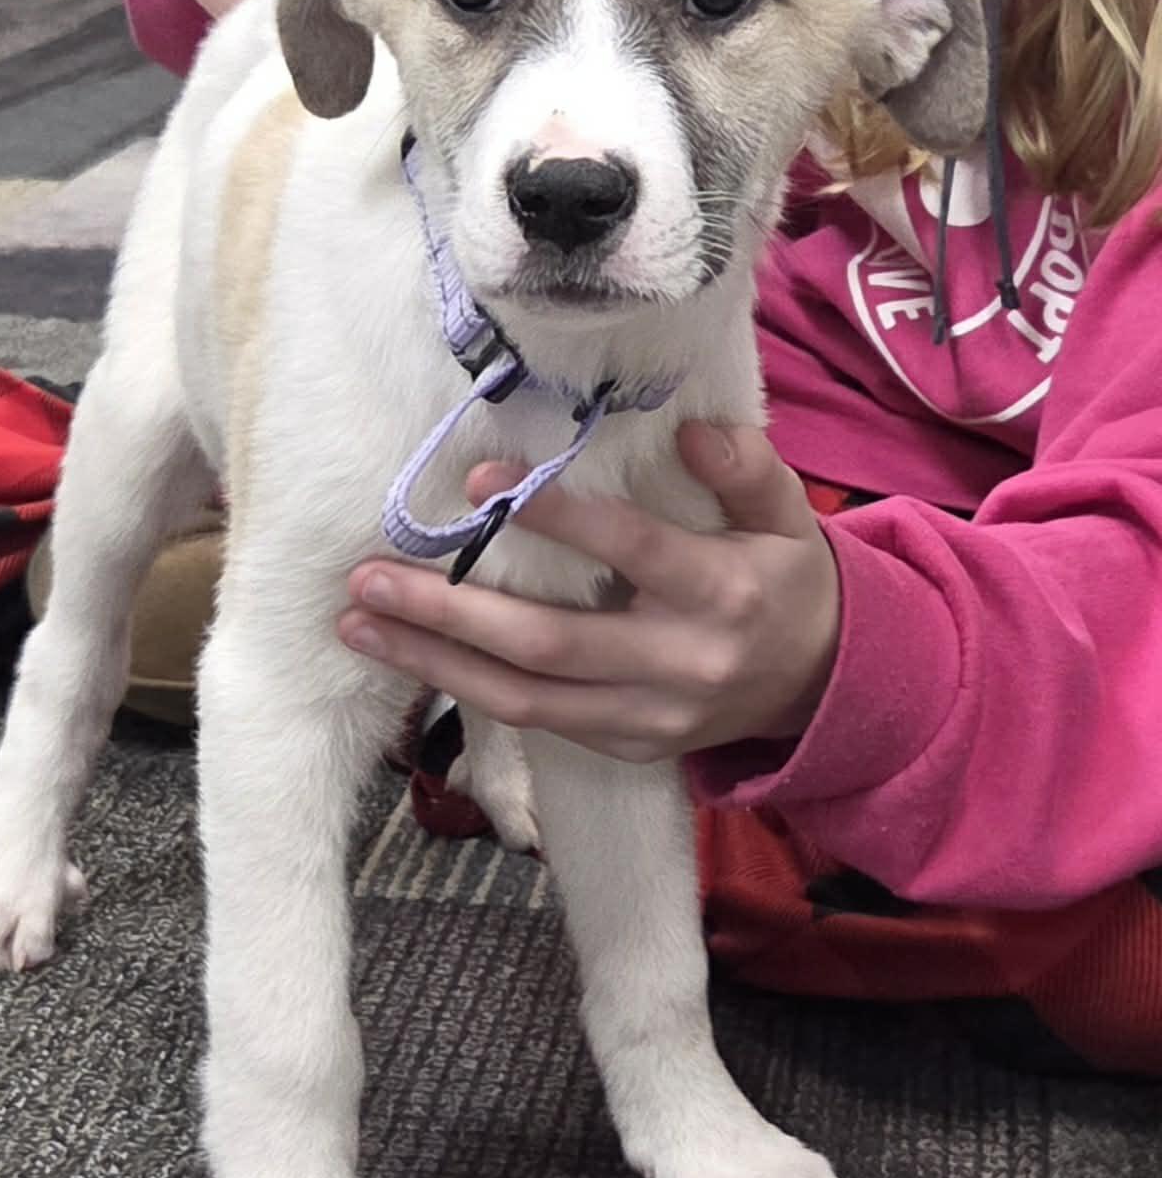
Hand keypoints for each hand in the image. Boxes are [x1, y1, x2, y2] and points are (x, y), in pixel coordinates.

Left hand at [338, 426, 840, 762]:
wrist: (820, 687)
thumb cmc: (784, 580)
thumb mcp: (788, 515)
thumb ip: (746, 469)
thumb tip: (693, 430)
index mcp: (721, 593)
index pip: (630, 551)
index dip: (557, 520)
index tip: (481, 480)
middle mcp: (677, 664)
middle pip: (548, 644)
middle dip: (450, 613)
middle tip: (370, 579)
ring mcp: (646, 717)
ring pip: (523, 697)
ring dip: (432, 661)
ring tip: (358, 625)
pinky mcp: (624, 747)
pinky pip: (534, 721)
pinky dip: (465, 689)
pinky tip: (409, 655)